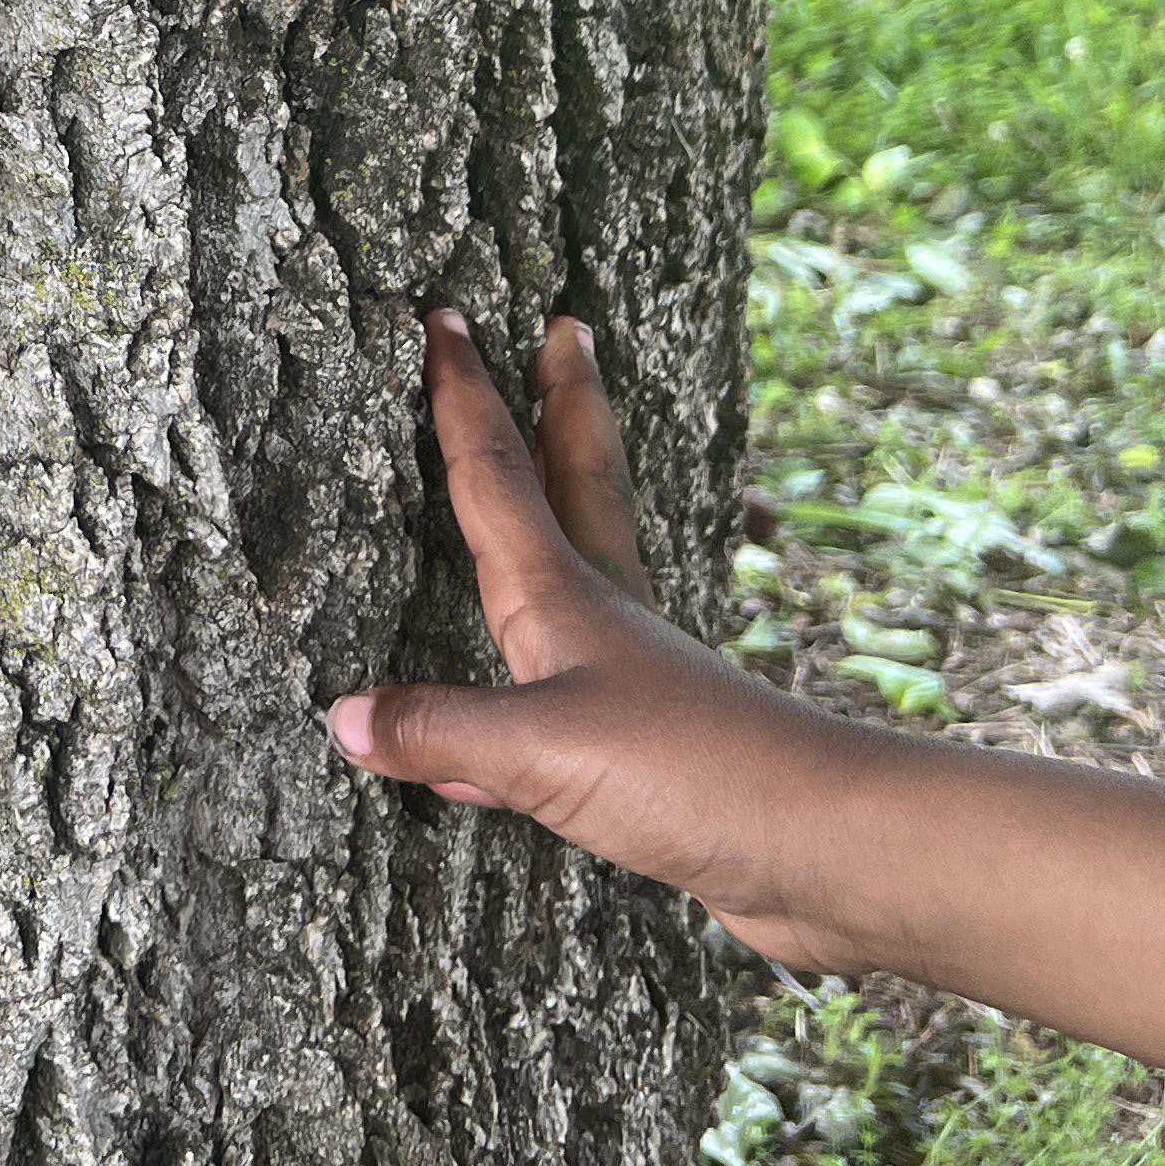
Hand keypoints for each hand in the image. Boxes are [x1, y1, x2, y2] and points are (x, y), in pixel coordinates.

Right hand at [326, 309, 856, 971]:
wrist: (820, 845)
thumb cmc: (688, 772)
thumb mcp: (542, 751)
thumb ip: (441, 729)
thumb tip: (343, 715)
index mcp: (564, 596)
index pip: (497, 474)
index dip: (465, 397)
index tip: (447, 320)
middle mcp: (602, 615)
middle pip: (576, 482)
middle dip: (562, 403)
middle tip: (567, 330)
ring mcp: (632, 677)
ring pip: (584, 567)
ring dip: (563, 505)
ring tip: (545, 470)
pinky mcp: (651, 748)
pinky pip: (562, 694)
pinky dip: (514, 693)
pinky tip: (463, 760)